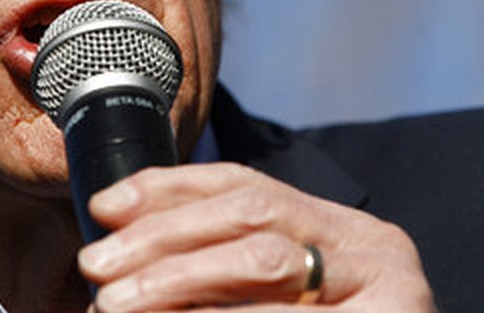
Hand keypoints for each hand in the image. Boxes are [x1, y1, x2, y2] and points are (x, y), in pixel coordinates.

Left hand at [78, 164, 434, 310]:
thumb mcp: (269, 299)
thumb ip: (213, 266)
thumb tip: (116, 235)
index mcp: (340, 225)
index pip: (242, 183)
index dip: (167, 187)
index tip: (103, 205)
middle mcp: (370, 244)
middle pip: (248, 213)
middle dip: (161, 236)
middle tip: (95, 267)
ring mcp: (388, 287)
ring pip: (260, 260)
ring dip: (175, 280)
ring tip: (114, 304)